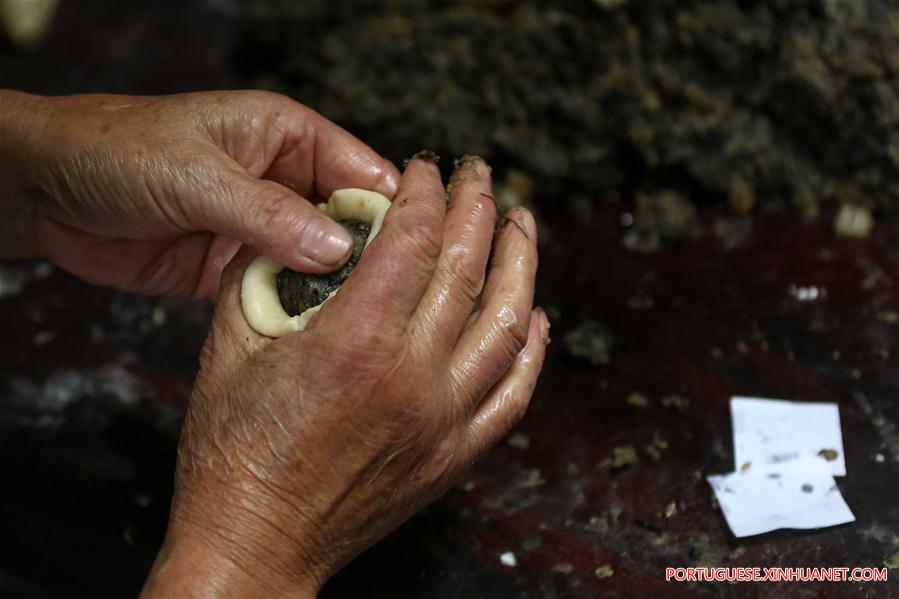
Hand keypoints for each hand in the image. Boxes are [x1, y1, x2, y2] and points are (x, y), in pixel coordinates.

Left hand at [0, 89, 398, 296]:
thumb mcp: (198, 177)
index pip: (362, 172)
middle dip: (366, 261)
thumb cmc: (118, 152)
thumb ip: (268, 214)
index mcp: (288, 136)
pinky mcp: (236, 266)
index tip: (418, 257)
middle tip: (392, 306)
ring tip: (358, 329)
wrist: (48, 191)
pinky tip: (311, 336)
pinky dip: (293, 311)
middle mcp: (285, 181)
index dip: (391, 213)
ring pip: (318, 263)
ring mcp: (262, 227)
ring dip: (331, 292)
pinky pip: (279, 289)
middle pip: (349, 225)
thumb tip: (337, 249)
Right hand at [142, 156, 548, 596]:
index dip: (424, 192)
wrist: (256, 543)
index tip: (424, 168)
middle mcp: (412, 376)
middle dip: (477, 206)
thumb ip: (263, 279)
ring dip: (522, 264)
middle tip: (479, 175)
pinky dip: (532, 349)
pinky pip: (514, 392)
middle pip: (467, 267)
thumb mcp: (229, 350)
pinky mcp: (455, 455)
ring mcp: (443, 418)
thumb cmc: (234, 455)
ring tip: (522, 224)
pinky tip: (536, 316)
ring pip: (509, 323)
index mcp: (353, 342)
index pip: (412, 239)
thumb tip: (298, 228)